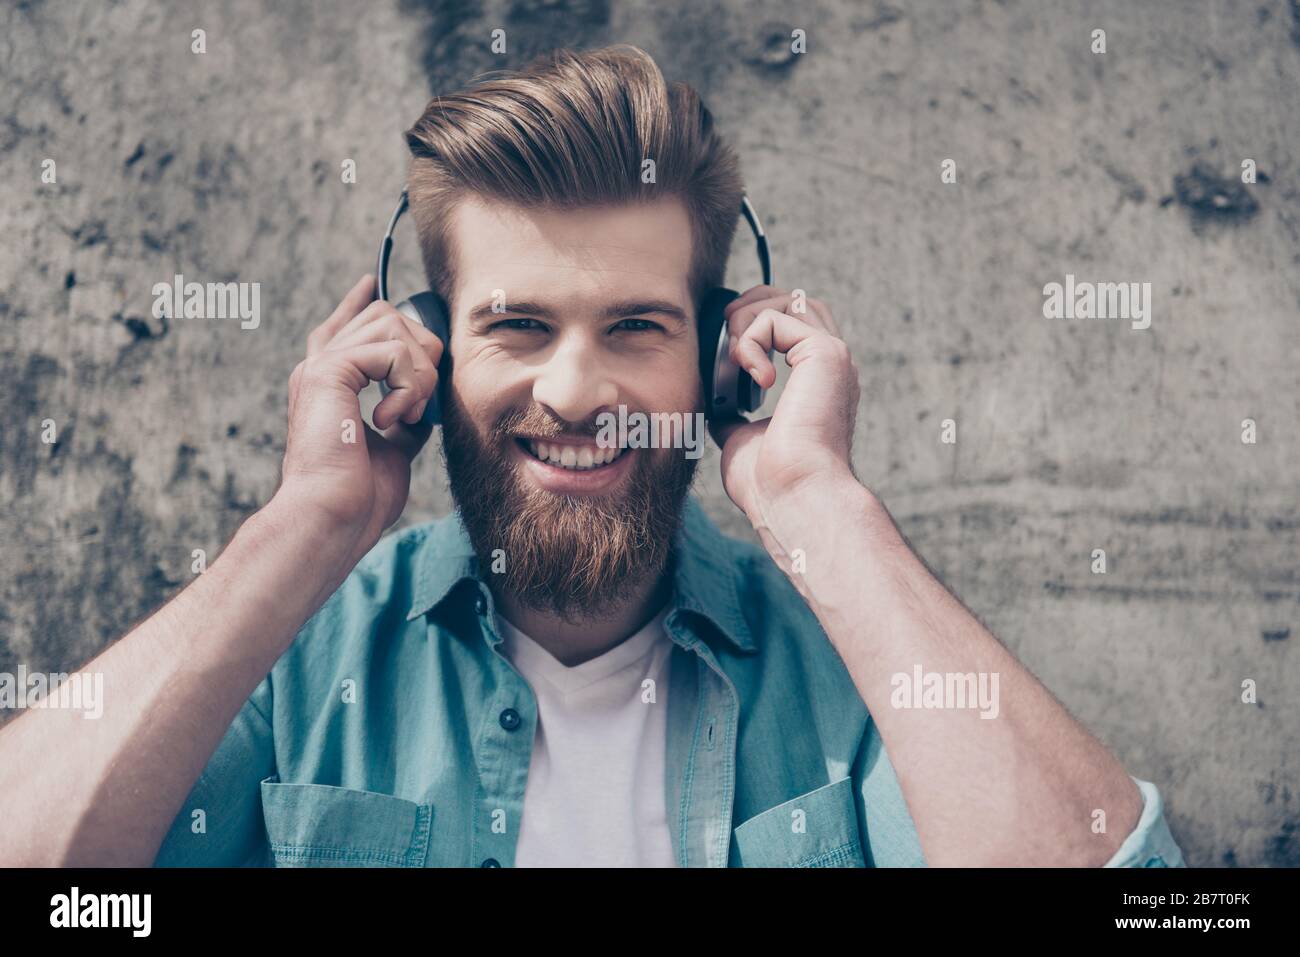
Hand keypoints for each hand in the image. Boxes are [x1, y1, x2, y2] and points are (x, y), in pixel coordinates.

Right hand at [275, 274, 442, 559]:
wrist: (332, 516)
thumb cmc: (358, 498)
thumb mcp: (393, 449)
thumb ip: (404, 419)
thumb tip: (424, 408)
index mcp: (327, 385)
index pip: (341, 327)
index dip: (358, 302)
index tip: (370, 282)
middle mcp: (318, 368)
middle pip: (382, 315)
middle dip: (420, 349)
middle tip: (420, 404)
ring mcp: (320, 367)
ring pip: (392, 325)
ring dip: (419, 372)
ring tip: (408, 415)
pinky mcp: (328, 372)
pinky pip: (391, 349)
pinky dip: (408, 385)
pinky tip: (393, 419)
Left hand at [708, 285, 861, 524]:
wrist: (793, 498)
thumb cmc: (770, 483)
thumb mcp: (741, 438)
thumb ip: (733, 412)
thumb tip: (716, 402)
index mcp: (818, 383)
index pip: (794, 325)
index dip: (756, 326)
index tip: (728, 360)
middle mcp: (832, 365)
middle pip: (796, 300)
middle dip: (752, 308)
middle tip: (726, 344)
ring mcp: (833, 357)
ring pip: (789, 299)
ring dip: (747, 319)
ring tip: (734, 359)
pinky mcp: (824, 354)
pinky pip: (775, 318)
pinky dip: (748, 340)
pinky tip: (749, 375)